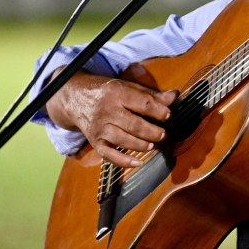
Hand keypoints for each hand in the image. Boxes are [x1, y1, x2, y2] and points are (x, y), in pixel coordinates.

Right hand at [45, 71, 178, 167]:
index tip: (169, 116)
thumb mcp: (126, 86)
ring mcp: (100, 127)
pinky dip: (123, 161)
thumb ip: (150, 94)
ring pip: (124, 140)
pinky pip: (109, 155)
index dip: (159, 111)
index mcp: (117, 93)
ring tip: (154, 145)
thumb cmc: (105, 91)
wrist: (74, 97)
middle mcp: (107, 111)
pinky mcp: (95, 141)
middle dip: (153, 132)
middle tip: (164, 134)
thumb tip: (174, 97)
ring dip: (142, 145)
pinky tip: (137, 162)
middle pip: (135, 125)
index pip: (143, 104)